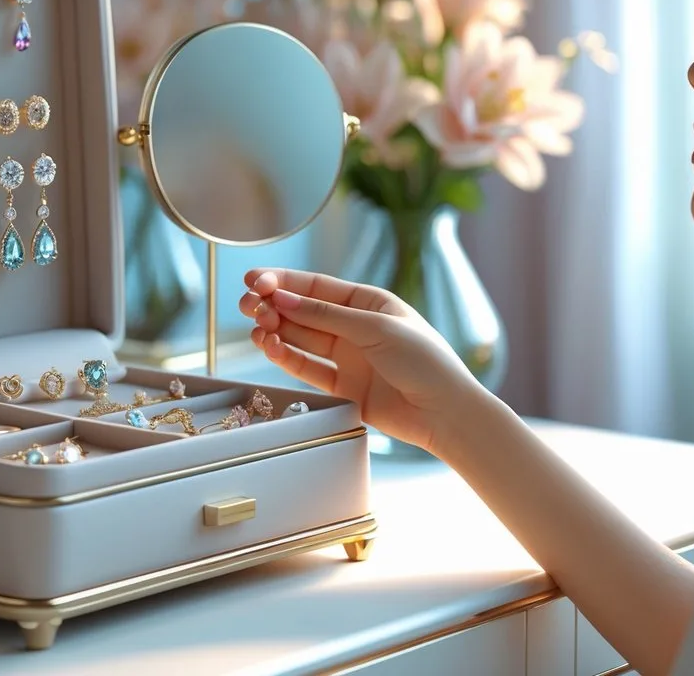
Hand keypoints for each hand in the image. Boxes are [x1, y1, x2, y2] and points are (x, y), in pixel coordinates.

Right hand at [239, 268, 483, 453]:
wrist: (445, 412)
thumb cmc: (424, 361)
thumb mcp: (375, 329)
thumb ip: (325, 316)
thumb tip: (282, 298)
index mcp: (367, 302)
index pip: (316, 285)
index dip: (282, 281)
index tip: (254, 281)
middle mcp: (354, 327)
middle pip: (302, 311)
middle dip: (272, 306)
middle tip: (248, 306)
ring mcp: (347, 357)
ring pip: (300, 339)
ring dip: (276, 331)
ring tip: (258, 330)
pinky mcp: (343, 387)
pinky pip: (307, 368)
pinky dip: (286, 358)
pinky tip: (271, 349)